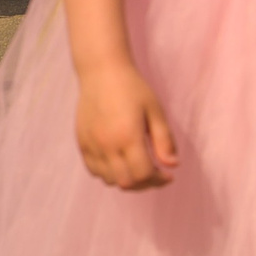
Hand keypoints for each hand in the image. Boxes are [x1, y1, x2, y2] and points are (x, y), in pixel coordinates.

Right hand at [74, 58, 179, 188]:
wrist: (102, 72)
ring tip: (139, 167)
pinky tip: (120, 162)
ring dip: (127, 179)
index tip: (169, 174)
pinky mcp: (82, 143)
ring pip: (109, 180)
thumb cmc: (133, 88)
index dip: (159, 179)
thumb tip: (173, 165)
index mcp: (128, 136)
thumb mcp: (155, 110)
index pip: (144, 174)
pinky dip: (109, 173)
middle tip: (156, 174)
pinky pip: (94, 170)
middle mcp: (107, 145)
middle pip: (126, 182)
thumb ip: (164, 140)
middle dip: (145, 184)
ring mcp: (92, 145)